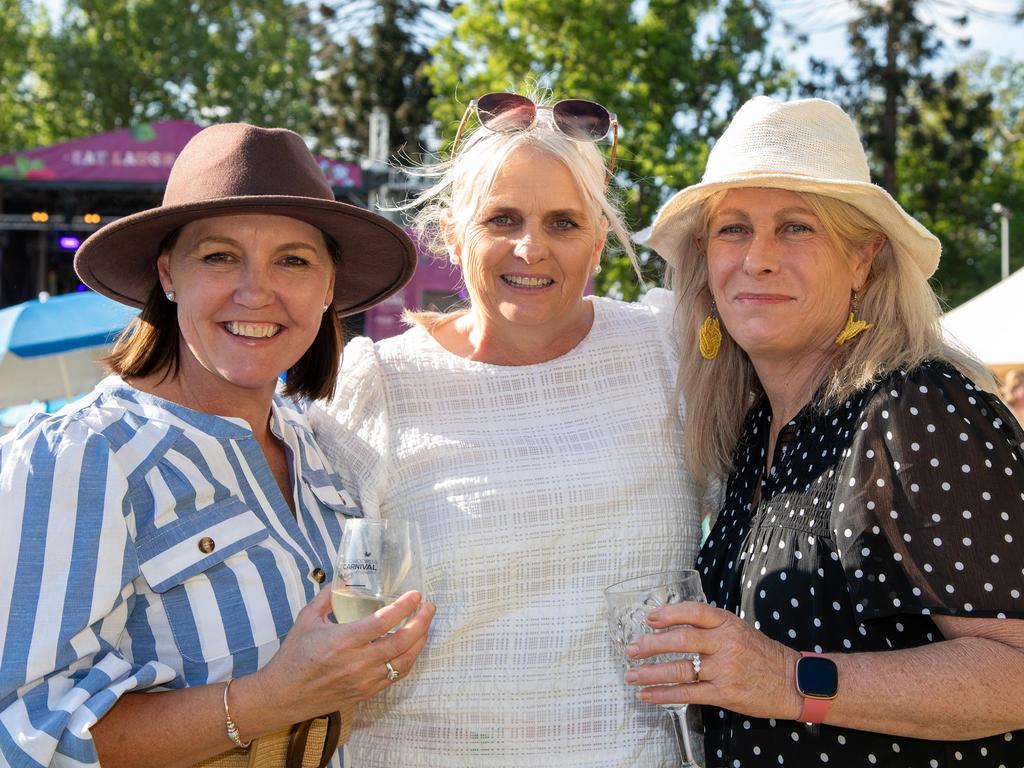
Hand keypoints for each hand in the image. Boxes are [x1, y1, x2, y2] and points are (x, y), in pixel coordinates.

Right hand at [255, 588, 435, 721]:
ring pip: (404, 662)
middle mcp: (357, 662)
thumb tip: (345, 577)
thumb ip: (328, 596)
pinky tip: (411, 647)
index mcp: (342, 640)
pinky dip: (408, 660)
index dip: (403, 607)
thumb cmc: (293, 655)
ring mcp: (364, 680)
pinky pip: (396, 677)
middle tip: (429, 607)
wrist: (282, 695)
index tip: (416, 594)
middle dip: (422, 622)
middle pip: (401, 642)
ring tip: (425, 625)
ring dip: (420, 641)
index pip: (382, 621)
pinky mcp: (366, 693)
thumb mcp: (306, 619)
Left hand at [624, 601, 801, 720]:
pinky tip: (647, 695)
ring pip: (680, 669)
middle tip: (631, 649)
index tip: (649, 619)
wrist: (792, 682)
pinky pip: (687, 693)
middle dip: (651, 644)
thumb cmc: (761, 654)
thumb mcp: (739, 629)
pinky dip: (663, 694)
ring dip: (651, 672)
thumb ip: (710, 627)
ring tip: (631, 674)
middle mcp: (725, 643)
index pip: (694, 612)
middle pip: (681, 639)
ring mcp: (724, 669)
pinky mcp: (724, 694)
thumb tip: (671, 626)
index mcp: (728, 623)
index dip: (669, 613)